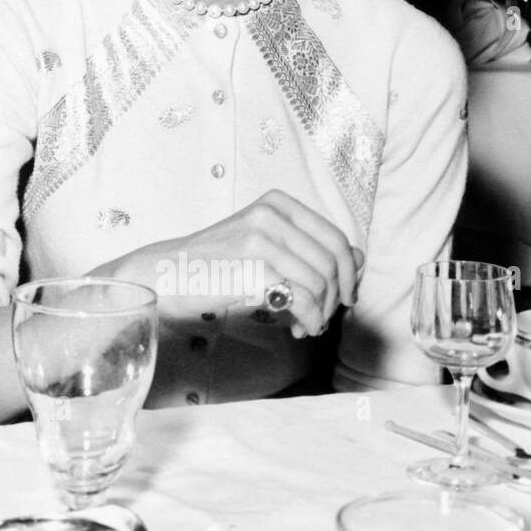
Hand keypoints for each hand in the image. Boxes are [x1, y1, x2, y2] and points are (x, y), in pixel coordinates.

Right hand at [164, 190, 361, 338]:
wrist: (170, 274)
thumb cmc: (218, 263)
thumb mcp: (265, 245)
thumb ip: (309, 248)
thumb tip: (360, 259)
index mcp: (277, 203)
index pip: (335, 237)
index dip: (349, 272)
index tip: (345, 296)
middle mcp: (271, 214)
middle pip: (332, 261)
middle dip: (336, 296)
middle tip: (325, 316)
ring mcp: (261, 238)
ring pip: (320, 281)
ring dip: (320, 312)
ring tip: (305, 325)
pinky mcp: (253, 266)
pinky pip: (302, 298)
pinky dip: (308, 319)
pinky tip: (297, 327)